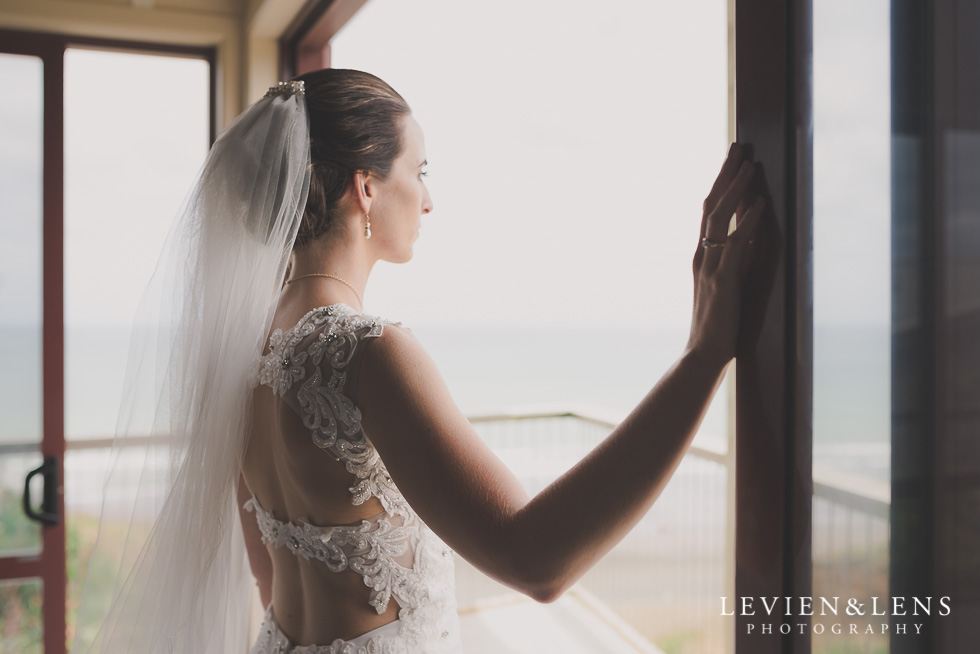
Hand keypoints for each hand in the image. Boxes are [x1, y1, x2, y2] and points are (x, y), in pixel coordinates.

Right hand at [685, 142, 765, 367]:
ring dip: (736, 190)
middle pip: (711, 206)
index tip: (733, 160)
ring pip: (720, 218)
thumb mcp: (726, 283)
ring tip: (750, 166)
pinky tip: (761, 204)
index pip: (709, 211)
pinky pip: (737, 244)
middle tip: (738, 147)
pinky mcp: (724, 280)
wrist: (704, 352)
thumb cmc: (718, 323)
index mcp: (702, 255)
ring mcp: (711, 266)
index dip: (720, 183)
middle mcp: (702, 255)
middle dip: (726, 175)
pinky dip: (750, 221)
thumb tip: (750, 231)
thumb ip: (735, 257)